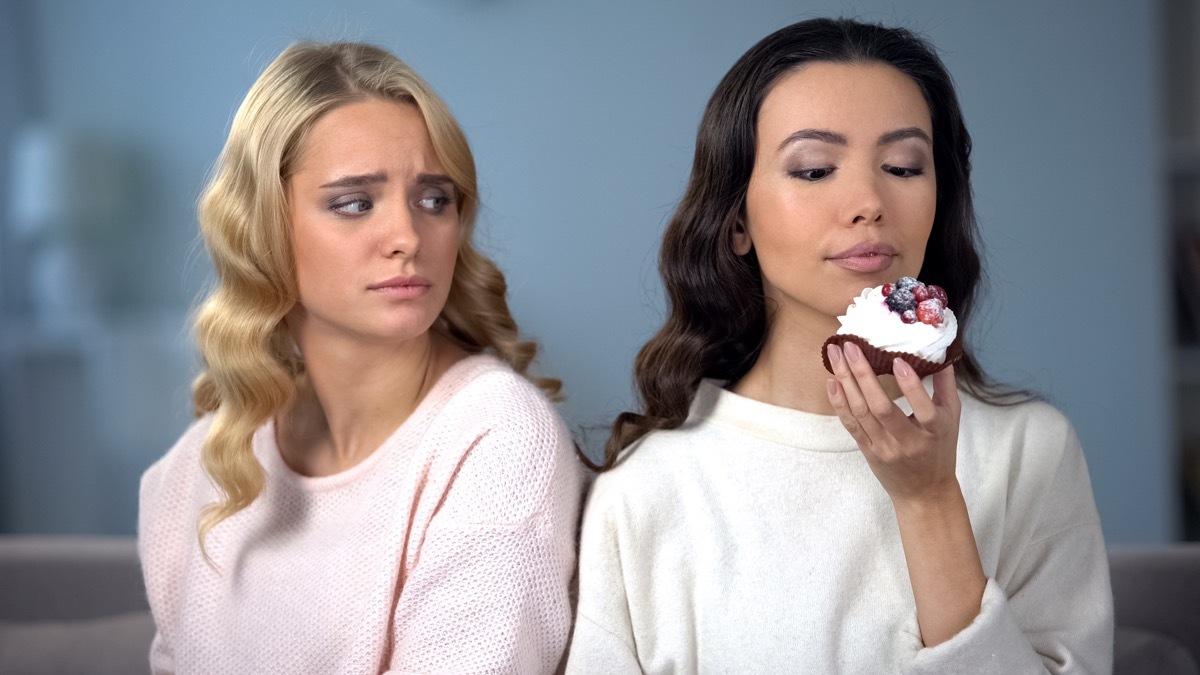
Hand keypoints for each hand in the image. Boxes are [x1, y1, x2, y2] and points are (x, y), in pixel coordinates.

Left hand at [825, 342, 961, 503]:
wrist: (923, 492)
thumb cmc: (940, 450)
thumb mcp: (952, 418)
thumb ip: (945, 385)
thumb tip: (940, 351)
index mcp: (933, 431)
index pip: (922, 408)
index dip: (910, 385)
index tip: (897, 361)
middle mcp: (907, 441)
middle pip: (881, 407)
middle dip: (863, 374)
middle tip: (851, 346)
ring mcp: (884, 447)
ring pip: (861, 412)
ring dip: (846, 381)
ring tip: (836, 355)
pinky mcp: (867, 450)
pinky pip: (850, 424)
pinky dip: (839, 402)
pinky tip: (832, 381)